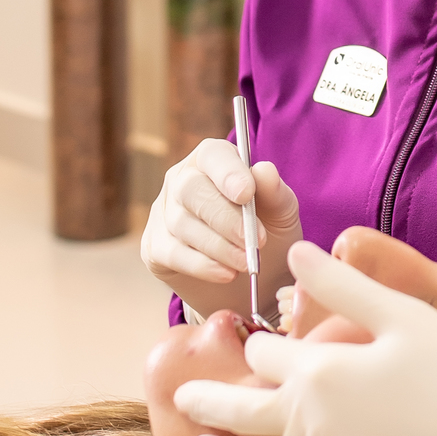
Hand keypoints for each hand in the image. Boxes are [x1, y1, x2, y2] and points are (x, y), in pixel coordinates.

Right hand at [141, 138, 302, 318]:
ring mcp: (164, 213)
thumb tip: (264, 170)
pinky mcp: (155, 247)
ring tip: (247, 263)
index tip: (246, 194)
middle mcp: (182, 180)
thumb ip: (275, 193)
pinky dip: (202, 265)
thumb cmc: (267, 234)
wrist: (252, 280)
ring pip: (183, 224)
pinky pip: (173, 253)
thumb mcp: (281, 214)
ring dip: (219, 247)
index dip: (228, 173)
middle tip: (255, 242)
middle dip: (226, 218)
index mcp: (213, 161)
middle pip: (192, 190)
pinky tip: (226, 274)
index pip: (213, 155)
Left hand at [174, 242, 436, 435]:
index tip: (261, 349)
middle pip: (233, 410)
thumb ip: (342, 284)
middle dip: (206, 400)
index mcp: (318, 369)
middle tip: (184, 396)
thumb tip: (296, 249)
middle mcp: (304, 422)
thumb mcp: (403, 316)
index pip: (262, 355)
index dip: (259, 348)